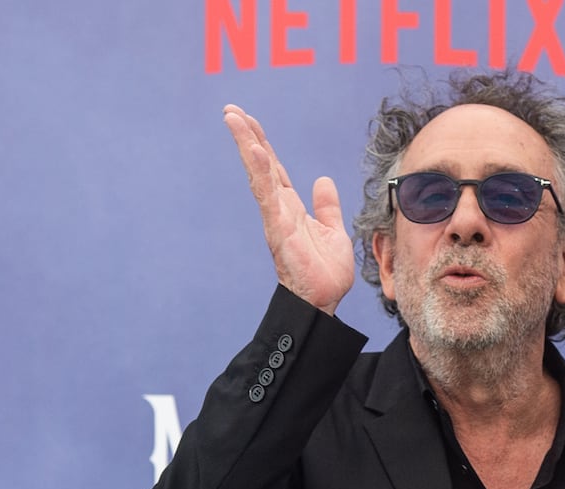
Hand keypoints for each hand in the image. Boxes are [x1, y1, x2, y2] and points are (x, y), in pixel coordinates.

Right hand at [223, 104, 355, 313]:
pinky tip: (253, 150)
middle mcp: (279, 209)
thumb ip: (327, 207)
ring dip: (247, 145)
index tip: (249, 120)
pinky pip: (267, 195)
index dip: (262, 145)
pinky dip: (259, 171)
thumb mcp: (333, 232)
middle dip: (247, 137)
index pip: (274, 169)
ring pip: (259, 174)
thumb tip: (323, 181)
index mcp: (291, 207)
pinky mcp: (278, 228)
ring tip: (234, 119)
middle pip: (261, 165)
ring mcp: (276, 217)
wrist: (324, 301)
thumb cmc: (325, 273)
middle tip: (231, 110)